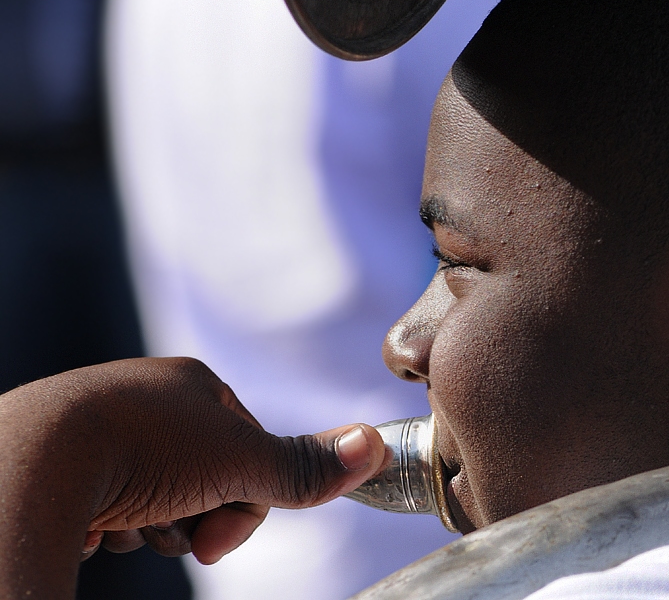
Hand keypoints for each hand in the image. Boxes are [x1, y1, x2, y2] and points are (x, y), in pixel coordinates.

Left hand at [0, 357, 385, 598]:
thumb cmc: (143, 451)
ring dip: (158, 524)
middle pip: (205, 475)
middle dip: (199, 516)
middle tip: (175, 533)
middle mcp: (148, 395)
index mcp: (194, 384)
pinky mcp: (64, 456)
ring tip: (131, 528)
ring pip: (158, 493)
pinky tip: (99, 527)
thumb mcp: (239, 462)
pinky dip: (114, 523)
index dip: (246, 504)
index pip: (250, 452)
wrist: (37, 461)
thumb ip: (304, 465)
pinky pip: (109, 500)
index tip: (215, 540)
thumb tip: (374, 445)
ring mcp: (103, 423)